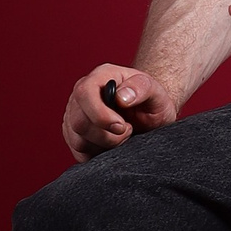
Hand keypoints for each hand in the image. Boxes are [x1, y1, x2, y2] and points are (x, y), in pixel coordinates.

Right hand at [63, 63, 178, 161]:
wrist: (150, 116)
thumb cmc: (152, 101)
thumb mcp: (156, 91)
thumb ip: (142, 88)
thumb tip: (121, 97)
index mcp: (101, 76)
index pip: (84, 93)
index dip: (100, 115)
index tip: (121, 126)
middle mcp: (83, 93)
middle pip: (79, 122)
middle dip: (106, 135)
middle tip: (128, 131)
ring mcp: (75, 114)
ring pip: (77, 140)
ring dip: (103, 145)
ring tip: (121, 137)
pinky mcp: (74, 134)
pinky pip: (78, 151)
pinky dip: (97, 153)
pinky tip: (112, 144)